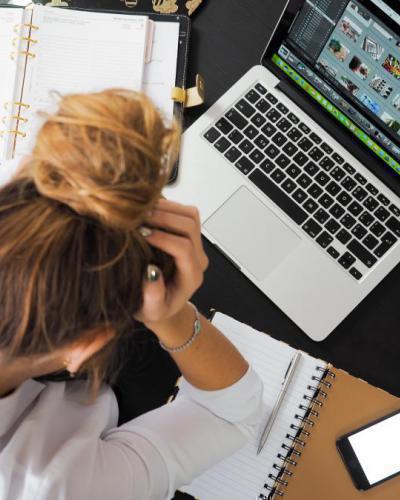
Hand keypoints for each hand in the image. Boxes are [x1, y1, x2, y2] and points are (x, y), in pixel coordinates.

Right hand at [135, 199, 207, 326]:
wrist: (163, 305)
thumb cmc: (155, 309)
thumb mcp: (150, 310)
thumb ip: (153, 296)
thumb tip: (151, 272)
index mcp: (191, 276)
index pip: (184, 249)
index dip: (163, 238)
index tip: (141, 234)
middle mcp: (197, 258)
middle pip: (190, 226)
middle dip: (164, 218)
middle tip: (139, 218)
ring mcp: (195, 245)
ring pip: (190, 215)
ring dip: (167, 208)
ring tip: (142, 211)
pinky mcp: (188, 235)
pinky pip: (184, 213)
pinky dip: (167, 206)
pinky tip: (147, 210)